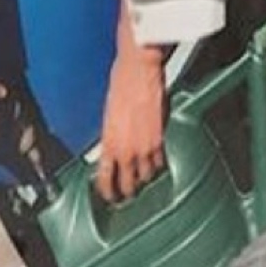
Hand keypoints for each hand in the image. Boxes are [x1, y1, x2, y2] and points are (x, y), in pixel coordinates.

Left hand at [96, 9, 168, 201]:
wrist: (139, 70)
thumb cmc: (121, 85)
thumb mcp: (109, 114)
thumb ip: (111, 135)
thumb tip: (113, 147)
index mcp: (109, 143)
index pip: (105, 178)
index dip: (107, 191)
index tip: (108, 196)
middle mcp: (126, 149)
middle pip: (127, 183)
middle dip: (127, 191)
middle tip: (127, 193)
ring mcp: (144, 146)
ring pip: (146, 175)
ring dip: (144, 178)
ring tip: (143, 179)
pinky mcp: (160, 138)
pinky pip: (159, 161)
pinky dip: (157, 164)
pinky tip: (156, 164)